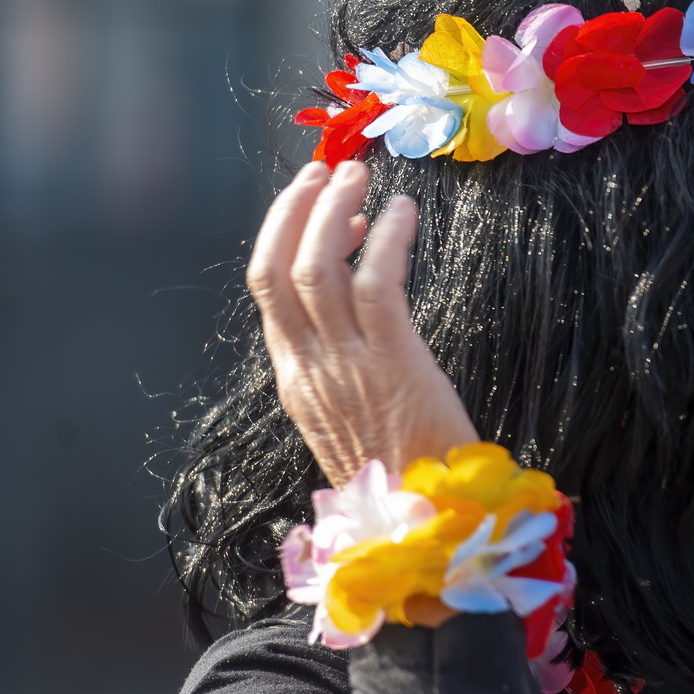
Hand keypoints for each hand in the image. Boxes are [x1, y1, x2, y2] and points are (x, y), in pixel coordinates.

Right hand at [247, 160, 477, 486]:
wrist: (427, 522)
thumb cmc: (400, 469)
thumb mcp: (347, 416)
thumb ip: (338, 363)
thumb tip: (350, 301)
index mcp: (295, 379)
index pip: (265, 290)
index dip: (283, 233)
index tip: (315, 202)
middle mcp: (309, 367)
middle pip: (276, 267)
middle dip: (297, 208)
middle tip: (331, 170)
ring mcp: (346, 365)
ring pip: (317, 265)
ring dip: (337, 208)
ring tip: (362, 176)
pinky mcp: (393, 362)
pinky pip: (376, 282)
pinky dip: (387, 237)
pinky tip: (403, 212)